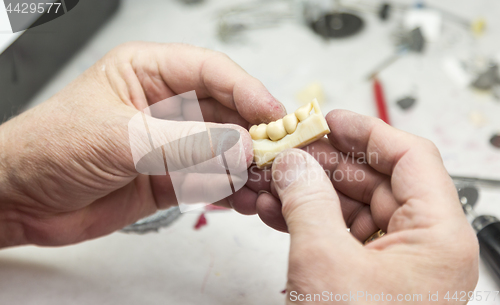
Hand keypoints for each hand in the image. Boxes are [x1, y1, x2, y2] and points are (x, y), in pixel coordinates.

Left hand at [0, 42, 285, 247]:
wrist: (20, 200)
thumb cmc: (50, 147)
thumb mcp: (120, 137)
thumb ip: (184, 143)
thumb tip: (240, 146)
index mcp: (149, 72)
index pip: (212, 72)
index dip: (248, 91)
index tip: (274, 115)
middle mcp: (166, 105)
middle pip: (226, 111)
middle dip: (253, 133)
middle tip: (278, 154)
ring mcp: (171, 143)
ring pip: (223, 149)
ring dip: (245, 166)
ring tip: (263, 182)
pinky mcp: (171, 178)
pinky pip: (210, 180)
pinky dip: (229, 190)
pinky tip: (242, 199)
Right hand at [255, 110, 477, 303]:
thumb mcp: (325, 262)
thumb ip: (307, 200)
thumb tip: (293, 163)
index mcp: (438, 236)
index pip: (410, 157)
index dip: (368, 130)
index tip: (331, 119)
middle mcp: (423, 245)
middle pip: (376, 179)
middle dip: (327, 162)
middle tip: (290, 150)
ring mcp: (394, 262)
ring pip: (353, 205)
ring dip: (311, 190)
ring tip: (275, 178)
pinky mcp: (368, 276)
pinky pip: (340, 232)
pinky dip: (309, 218)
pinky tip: (278, 208)